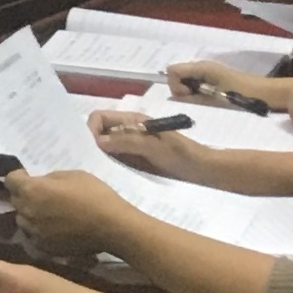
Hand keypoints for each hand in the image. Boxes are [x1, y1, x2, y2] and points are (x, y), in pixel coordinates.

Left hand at [3, 165, 137, 256]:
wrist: (112, 227)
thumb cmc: (94, 195)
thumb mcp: (72, 175)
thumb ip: (49, 178)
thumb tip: (40, 183)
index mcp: (31, 190)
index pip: (10, 180)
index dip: (19, 177)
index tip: (29, 177)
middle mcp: (26, 211)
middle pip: (15, 200)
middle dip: (25, 195)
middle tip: (43, 195)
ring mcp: (33, 232)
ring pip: (23, 219)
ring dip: (30, 214)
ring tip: (49, 213)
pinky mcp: (43, 247)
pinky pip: (33, 235)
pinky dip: (39, 230)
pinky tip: (55, 228)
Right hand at [88, 108, 231, 183]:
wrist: (203, 170)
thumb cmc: (181, 155)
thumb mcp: (155, 146)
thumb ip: (128, 141)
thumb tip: (98, 141)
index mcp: (132, 121)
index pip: (99, 117)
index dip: (91, 129)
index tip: (92, 148)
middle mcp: (128, 130)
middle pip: (99, 131)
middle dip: (90, 143)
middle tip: (89, 162)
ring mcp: (130, 145)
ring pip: (104, 147)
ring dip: (98, 156)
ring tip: (96, 171)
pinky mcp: (134, 160)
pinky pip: (113, 159)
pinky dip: (106, 165)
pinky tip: (108, 175)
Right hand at [166, 59, 287, 111]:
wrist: (269, 94)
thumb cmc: (243, 95)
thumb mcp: (215, 98)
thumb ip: (193, 97)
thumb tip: (176, 97)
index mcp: (201, 67)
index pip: (172, 71)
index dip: (176, 86)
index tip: (190, 96)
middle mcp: (202, 67)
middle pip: (178, 76)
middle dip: (183, 91)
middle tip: (200, 102)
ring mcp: (209, 72)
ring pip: (186, 82)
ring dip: (191, 94)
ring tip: (207, 103)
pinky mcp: (215, 80)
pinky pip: (196, 84)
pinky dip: (199, 93)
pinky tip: (212, 101)